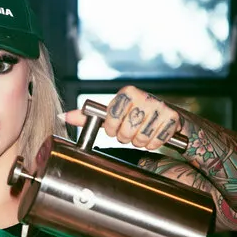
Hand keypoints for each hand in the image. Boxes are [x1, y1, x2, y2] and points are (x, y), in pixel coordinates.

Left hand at [63, 85, 182, 151]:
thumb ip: (89, 117)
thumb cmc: (138, 115)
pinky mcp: (172, 118)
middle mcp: (144, 96)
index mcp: (128, 92)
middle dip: (126, 137)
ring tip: (142, 133)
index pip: (111, 118)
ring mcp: (160, 107)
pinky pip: (156, 142)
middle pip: (125, 131)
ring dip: (140, 141)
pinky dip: (153, 144)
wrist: (171, 117)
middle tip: (131, 132)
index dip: (112, 129)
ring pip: (140, 138)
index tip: (115, 129)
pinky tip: (154, 135)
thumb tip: (64, 117)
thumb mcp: (114, 114)